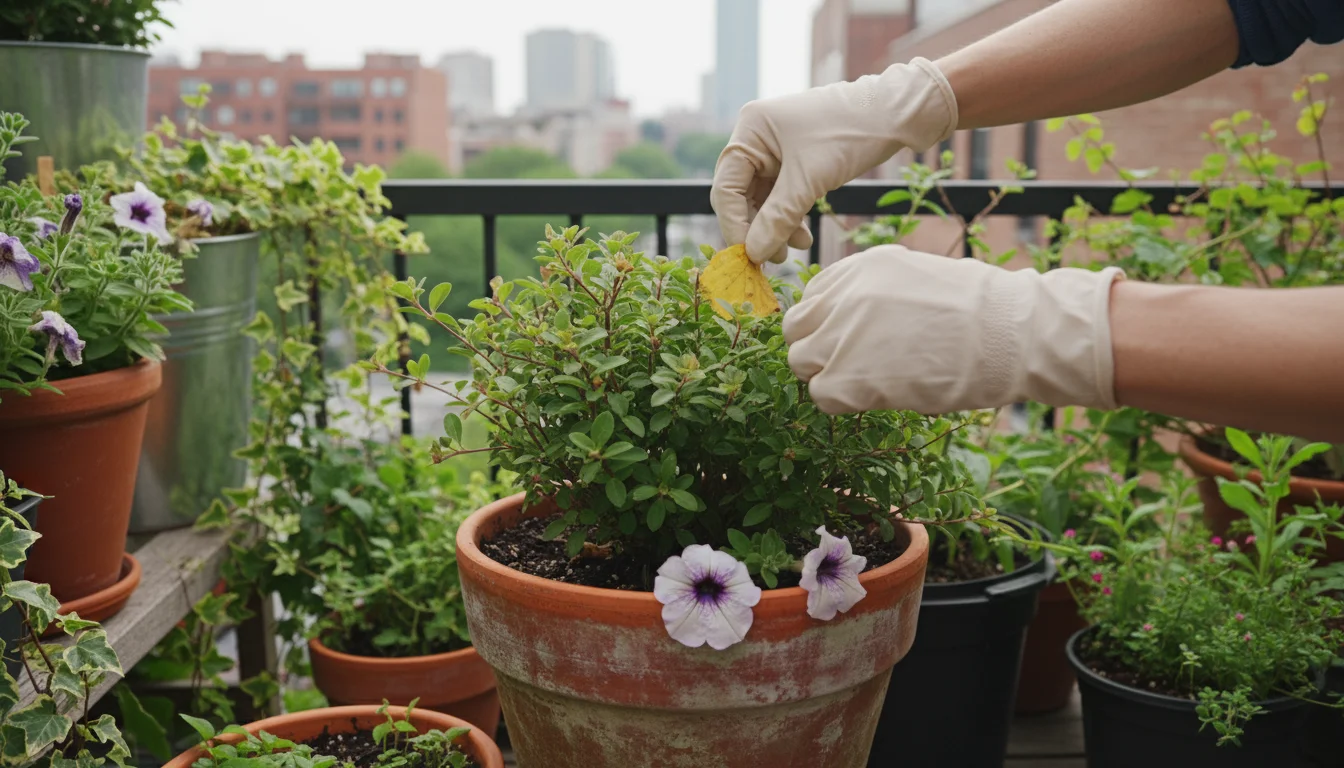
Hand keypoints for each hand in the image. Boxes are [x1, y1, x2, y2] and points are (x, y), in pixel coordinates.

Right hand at [710, 58, 957, 264]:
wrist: (894, 115)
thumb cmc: (849, 134)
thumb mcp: (810, 180)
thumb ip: (778, 218)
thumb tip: (754, 254)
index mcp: (749, 130)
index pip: (726, 188)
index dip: (735, 226)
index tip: (749, 256)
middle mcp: (755, 138)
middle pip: (741, 196)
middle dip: (758, 229)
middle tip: (774, 258)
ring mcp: (774, 149)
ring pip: (762, 200)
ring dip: (776, 227)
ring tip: (795, 249)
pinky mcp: (793, 160)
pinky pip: (781, 196)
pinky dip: (790, 218)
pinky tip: (803, 237)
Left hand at [782, 245, 1124, 414]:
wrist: (1012, 334)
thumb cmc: (983, 311)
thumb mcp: (920, 278)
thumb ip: (877, 295)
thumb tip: (854, 321)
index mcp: (862, 266)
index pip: (812, 297)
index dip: (827, 322)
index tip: (851, 337)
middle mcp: (843, 295)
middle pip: (796, 329)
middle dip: (818, 347)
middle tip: (854, 363)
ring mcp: (842, 334)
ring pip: (801, 362)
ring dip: (827, 375)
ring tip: (871, 380)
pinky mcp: (849, 376)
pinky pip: (820, 396)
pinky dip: (841, 402)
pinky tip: (877, 396)